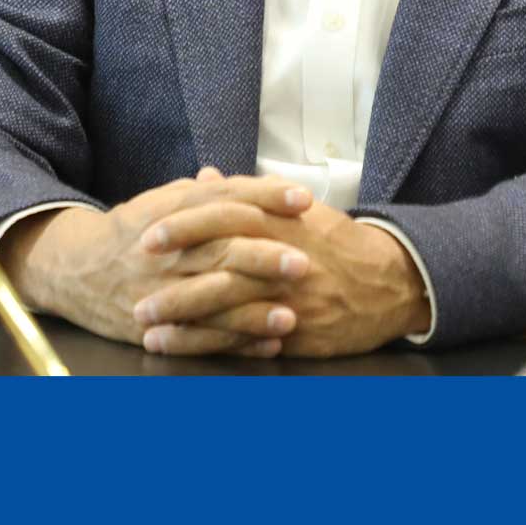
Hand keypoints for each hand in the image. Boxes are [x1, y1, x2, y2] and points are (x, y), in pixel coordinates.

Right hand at [0, 168, 316, 356]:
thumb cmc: (130, 232)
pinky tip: (269, 345)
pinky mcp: (157, 326)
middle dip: (264, 256)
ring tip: (291, 316)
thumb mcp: (162, 203)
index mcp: (174, 213)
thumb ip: (202, 193)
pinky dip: (235, 343)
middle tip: (304, 261)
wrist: (74, 270)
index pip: (225, 198)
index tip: (303, 198)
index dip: (264, 196)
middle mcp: (169, 252)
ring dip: (253, 311)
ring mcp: (161, 291)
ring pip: (212, 300)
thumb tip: (236, 177)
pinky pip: (199, 338)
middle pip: (221, 250)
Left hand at [132, 197, 429, 357]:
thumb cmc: (335, 243)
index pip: (224, 218)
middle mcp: (281, 259)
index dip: (183, 227)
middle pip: (219, 269)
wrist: (391, 283)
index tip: (147, 235)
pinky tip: (184, 349)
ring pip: (229, 310)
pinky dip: (213, 346)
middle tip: (135, 290)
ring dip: (184, 321)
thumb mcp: (295, 209)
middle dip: (174, 282)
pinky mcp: (297, 333)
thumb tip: (203, 175)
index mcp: (280, 223)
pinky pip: (248, 341)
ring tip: (147, 326)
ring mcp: (289, 299)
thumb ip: (246, 193)